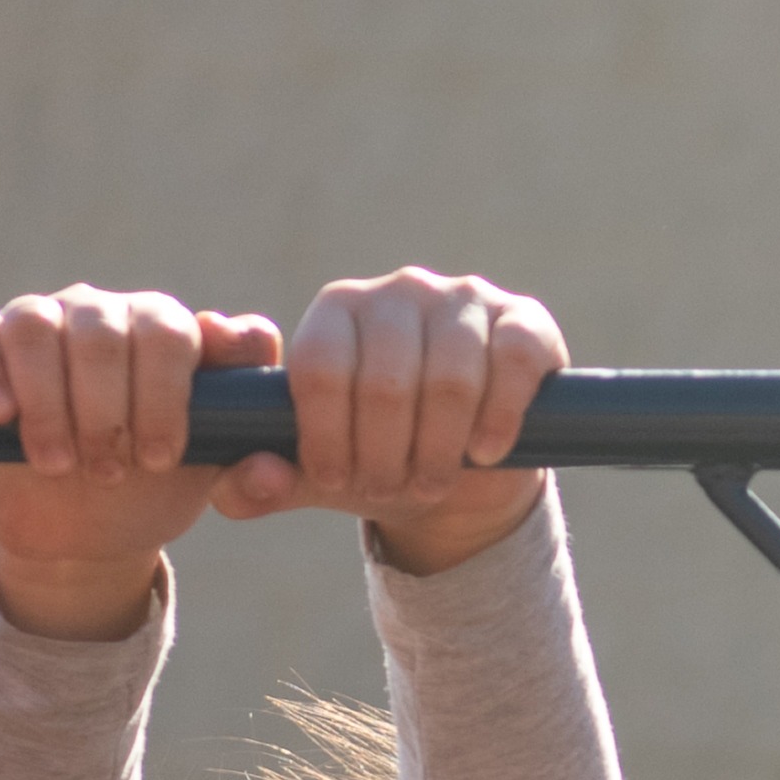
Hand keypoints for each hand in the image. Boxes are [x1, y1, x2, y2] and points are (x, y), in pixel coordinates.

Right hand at [0, 284, 274, 640]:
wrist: (83, 530)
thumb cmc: (153, 490)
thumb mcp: (210, 479)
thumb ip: (253, 461)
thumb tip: (276, 462)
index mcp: (168, 333)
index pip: (172, 332)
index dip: (166, 397)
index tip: (161, 460)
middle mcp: (105, 315)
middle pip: (102, 330)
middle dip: (106, 410)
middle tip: (110, 471)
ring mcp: (41, 323)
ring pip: (35, 325)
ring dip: (49, 402)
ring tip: (60, 464)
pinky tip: (2, 415)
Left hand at [230, 265, 565, 572]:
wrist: (469, 468)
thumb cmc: (381, 458)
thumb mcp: (319, 475)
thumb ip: (265, 482)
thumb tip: (256, 478)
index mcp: (337, 311)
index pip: (320, 367)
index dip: (325, 437)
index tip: (337, 480)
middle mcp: (398, 291)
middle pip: (385, 382)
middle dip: (384, 456)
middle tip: (389, 488)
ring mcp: (464, 299)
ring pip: (451, 379)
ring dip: (439, 451)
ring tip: (431, 481)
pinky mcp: (523, 319)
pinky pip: (512, 362)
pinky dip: (497, 420)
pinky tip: (484, 452)